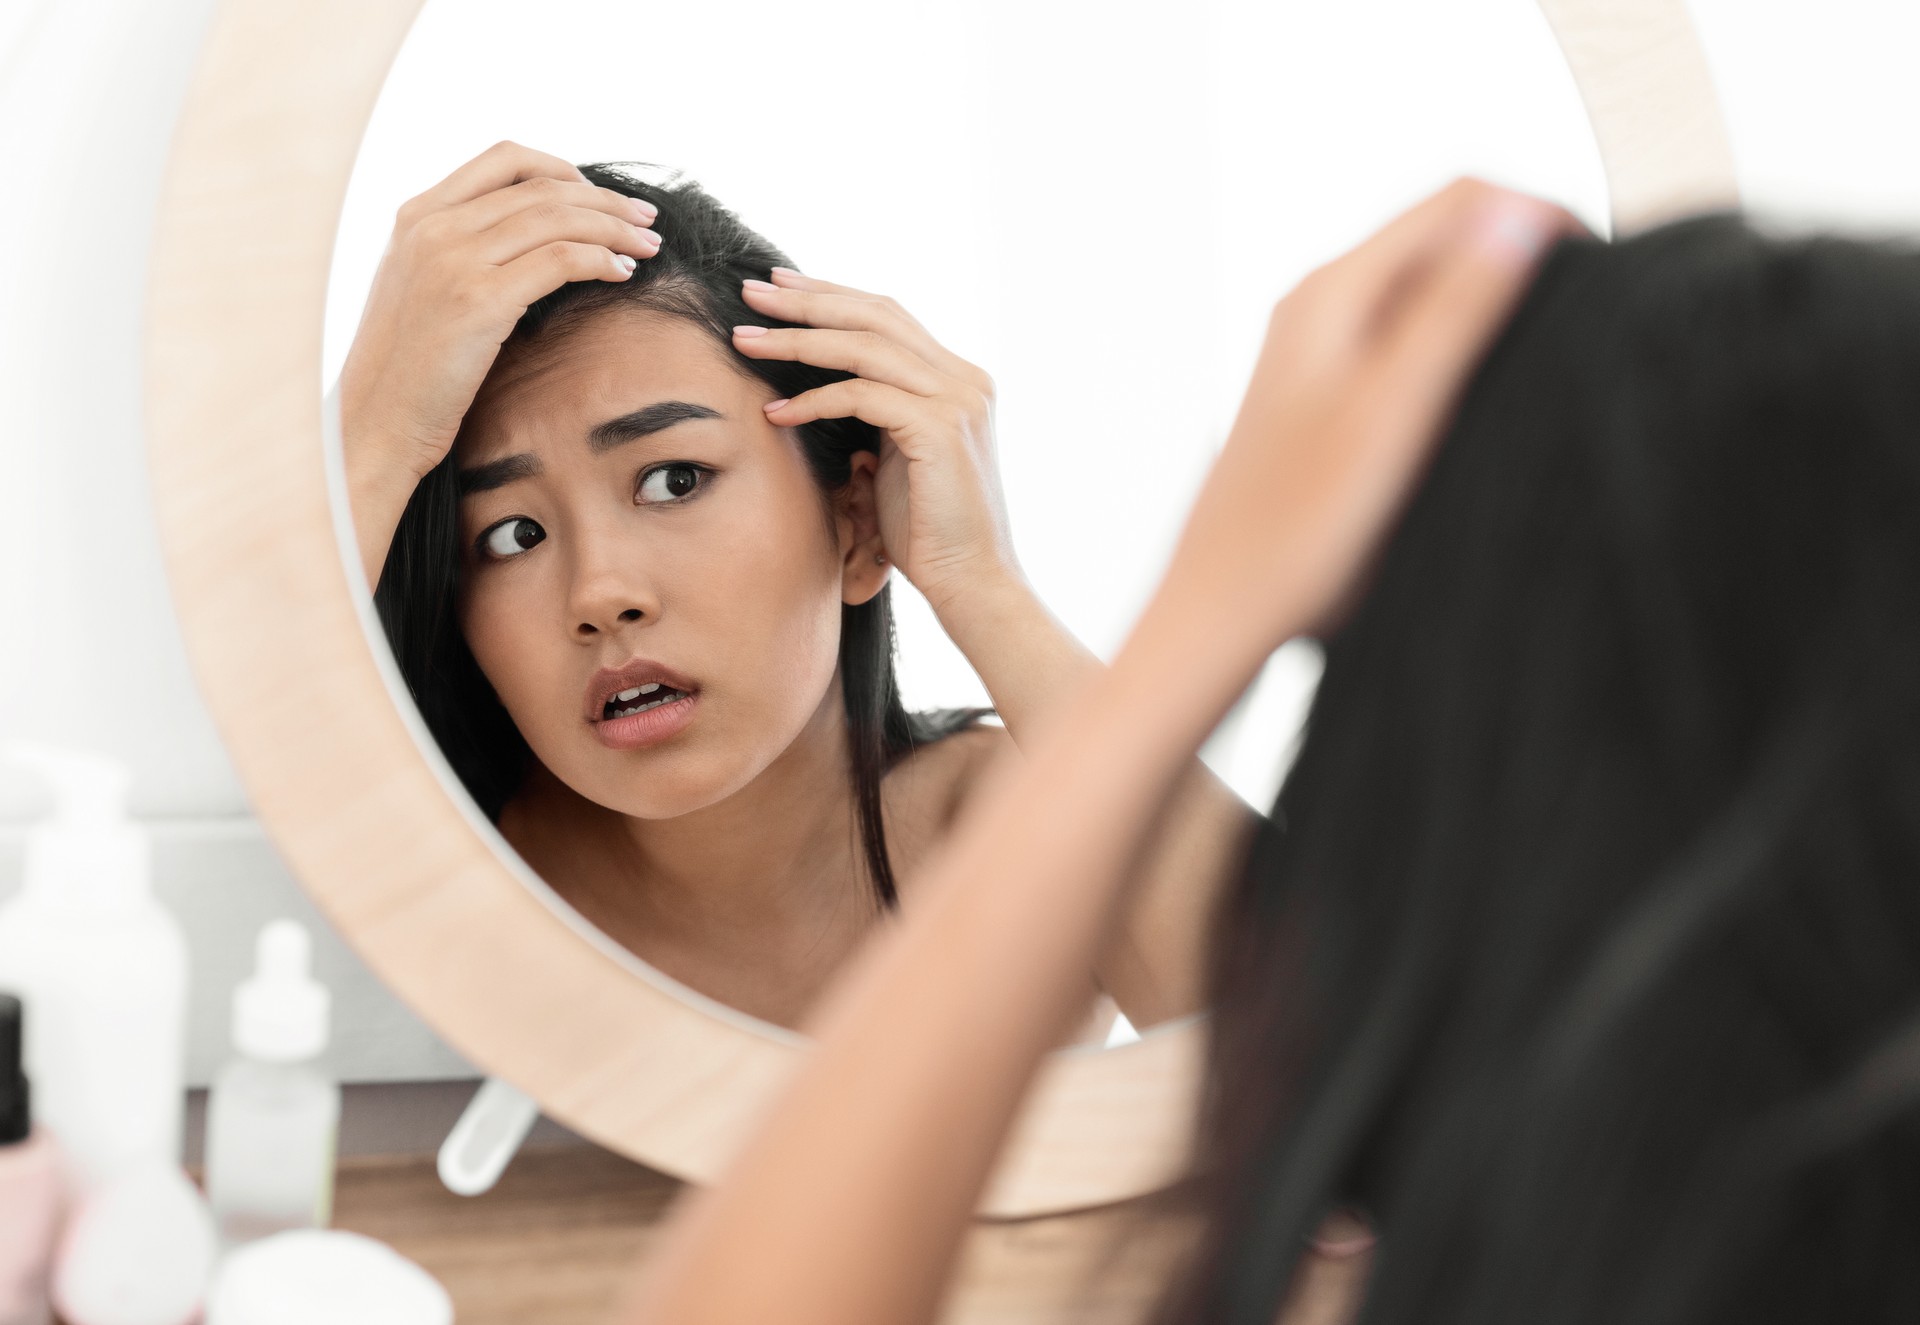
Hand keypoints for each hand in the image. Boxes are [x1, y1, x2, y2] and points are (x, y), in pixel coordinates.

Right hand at [338, 141, 663, 485]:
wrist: (374, 424)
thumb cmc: (407, 373)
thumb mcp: (422, 292)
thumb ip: (461, 254)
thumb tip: (529, 245)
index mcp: (416, 216)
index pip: (504, 160)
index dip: (563, 169)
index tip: (599, 196)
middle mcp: (432, 226)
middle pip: (542, 187)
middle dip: (605, 200)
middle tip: (645, 219)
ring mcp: (453, 260)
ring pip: (557, 218)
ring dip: (614, 228)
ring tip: (648, 246)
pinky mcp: (478, 300)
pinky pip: (560, 261)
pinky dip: (601, 261)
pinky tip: (623, 275)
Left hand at [729, 271, 1018, 619]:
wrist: (973, 583)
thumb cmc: (928, 532)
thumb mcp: (898, 457)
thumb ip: (878, 413)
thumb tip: (824, 387)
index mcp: (958, 379)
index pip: (888, 316)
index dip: (831, 295)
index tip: (778, 286)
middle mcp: (964, 379)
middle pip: (875, 315)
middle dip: (807, 300)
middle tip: (752, 291)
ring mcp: (957, 400)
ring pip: (864, 347)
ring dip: (797, 340)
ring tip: (745, 340)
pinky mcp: (940, 429)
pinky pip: (862, 397)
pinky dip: (813, 400)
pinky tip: (776, 413)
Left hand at [1139, 178, 1581, 690]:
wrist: (1222, 613)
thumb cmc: (1294, 531)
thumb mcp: (1391, 413)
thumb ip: (1453, 312)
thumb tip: (1519, 218)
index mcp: (1332, 291)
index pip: (1461, 200)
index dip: (1542, 216)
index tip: (1604, 272)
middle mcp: (1322, 307)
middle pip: (1448, 236)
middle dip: (1526, 254)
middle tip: (1593, 313)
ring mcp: (1323, 352)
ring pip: (1433, 290)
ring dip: (1498, 302)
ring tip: (1555, 354)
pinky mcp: (1332, 399)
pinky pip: (1412, 342)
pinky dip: (1464, 349)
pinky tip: (1495, 398)